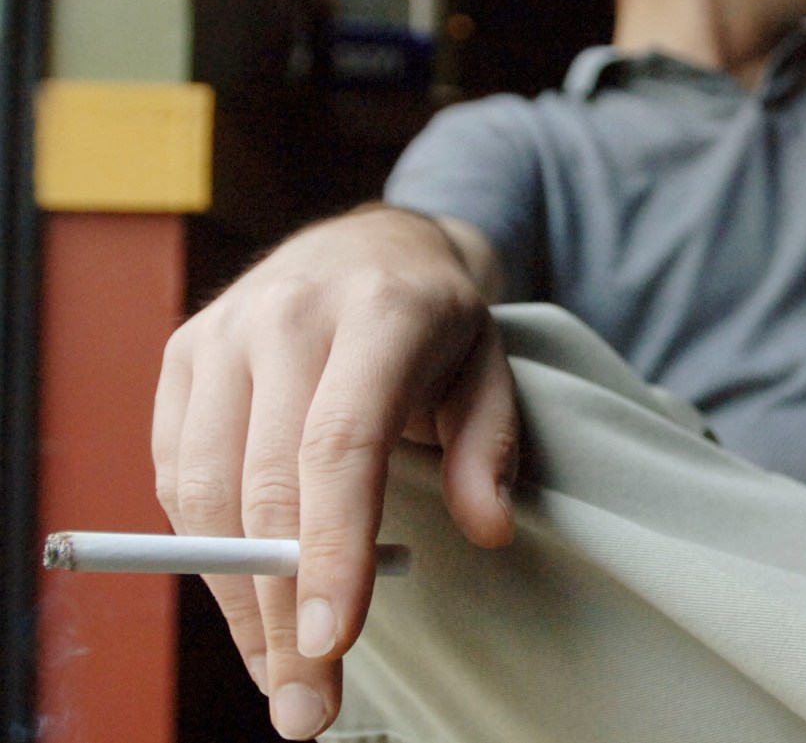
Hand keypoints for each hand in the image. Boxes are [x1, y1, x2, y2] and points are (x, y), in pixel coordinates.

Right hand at [152, 207, 517, 738]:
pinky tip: (248, 601)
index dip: (330, 550)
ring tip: (277, 674)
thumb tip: (486, 531)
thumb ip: (491, 446)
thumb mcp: (491, 368)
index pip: (340, 446)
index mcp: (377, 314)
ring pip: (203, 490)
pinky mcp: (182, 356)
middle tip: (307, 704)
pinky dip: (206, 551)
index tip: (333, 643)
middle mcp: (286, 316)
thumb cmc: (436, 322)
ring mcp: (222, 332)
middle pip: (264, 485)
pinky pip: (175, 472)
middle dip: (280, 609)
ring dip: (235, 599)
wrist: (367, 247)